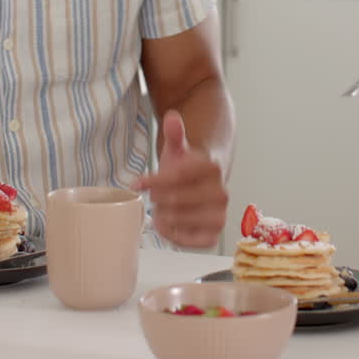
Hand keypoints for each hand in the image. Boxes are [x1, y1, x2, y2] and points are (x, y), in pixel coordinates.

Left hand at [134, 110, 227, 248]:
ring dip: (163, 216)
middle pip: (176, 200)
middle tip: (153, 198)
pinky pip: (191, 241)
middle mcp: (221, 192)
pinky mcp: (215, 234)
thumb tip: (171, 117)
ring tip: (159, 210)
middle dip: (158, 199)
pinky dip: (174, 235)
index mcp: (212, 168)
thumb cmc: (187, 166)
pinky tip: (167, 225)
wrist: (207, 183)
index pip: (177, 176)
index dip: (153, 181)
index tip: (136, 183)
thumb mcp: (178, 148)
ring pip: (180, 220)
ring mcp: (220, 215)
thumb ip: (175, 133)